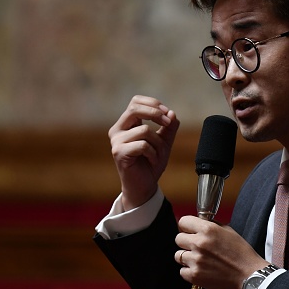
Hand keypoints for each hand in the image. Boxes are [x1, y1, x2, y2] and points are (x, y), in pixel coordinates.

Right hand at [108, 95, 179, 210]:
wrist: (144, 186)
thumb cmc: (151, 163)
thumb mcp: (164, 142)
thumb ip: (169, 127)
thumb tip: (171, 113)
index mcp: (127, 124)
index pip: (135, 101)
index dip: (153, 103)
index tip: (167, 114)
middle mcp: (118, 130)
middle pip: (135, 109)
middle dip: (155, 114)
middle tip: (167, 123)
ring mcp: (116, 141)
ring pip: (144, 130)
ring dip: (158, 143)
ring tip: (159, 154)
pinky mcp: (119, 152)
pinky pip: (142, 145)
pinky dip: (153, 153)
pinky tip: (152, 161)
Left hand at [174, 216, 268, 288]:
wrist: (249, 276)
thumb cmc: (242, 254)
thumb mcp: (228, 231)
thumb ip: (211, 225)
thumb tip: (199, 223)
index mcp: (208, 229)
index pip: (183, 222)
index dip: (186, 226)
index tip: (189, 230)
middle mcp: (199, 243)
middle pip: (178, 238)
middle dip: (186, 242)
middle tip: (196, 247)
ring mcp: (196, 260)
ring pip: (178, 255)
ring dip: (187, 257)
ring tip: (200, 260)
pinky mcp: (195, 276)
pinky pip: (182, 271)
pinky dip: (189, 271)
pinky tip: (201, 270)